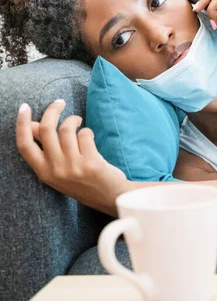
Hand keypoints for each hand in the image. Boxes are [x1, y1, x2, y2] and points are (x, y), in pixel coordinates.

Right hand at [15, 99, 128, 216]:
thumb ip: (46, 151)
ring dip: (73, 119)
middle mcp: (56, 170)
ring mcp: (73, 167)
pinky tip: (90, 136)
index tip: (24, 107)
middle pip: (46, 129)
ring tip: (78, 121)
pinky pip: (85, 134)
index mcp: (44, 173)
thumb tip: (32, 125)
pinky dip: (87, 131)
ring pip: (66, 129)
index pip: (24, 145)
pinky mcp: (91, 162)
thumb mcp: (59, 171)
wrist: (110, 197)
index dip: (21, 124)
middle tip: (60, 103)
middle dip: (52, 111)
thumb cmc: (84, 181)